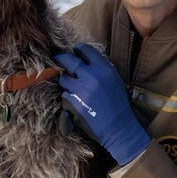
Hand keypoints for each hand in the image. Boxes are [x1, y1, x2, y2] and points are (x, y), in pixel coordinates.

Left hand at [54, 43, 151, 166]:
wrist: (118, 127)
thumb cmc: (117, 104)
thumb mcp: (114, 80)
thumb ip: (99, 68)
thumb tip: (83, 58)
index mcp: (104, 68)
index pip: (84, 49)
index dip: (77, 50)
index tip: (74, 53)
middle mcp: (91, 76)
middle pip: (67, 60)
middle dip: (62, 60)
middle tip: (58, 61)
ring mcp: (80, 89)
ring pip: (64, 79)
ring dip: (67, 83)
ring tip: (77, 91)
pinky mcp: (72, 103)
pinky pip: (64, 95)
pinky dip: (68, 99)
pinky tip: (79, 104)